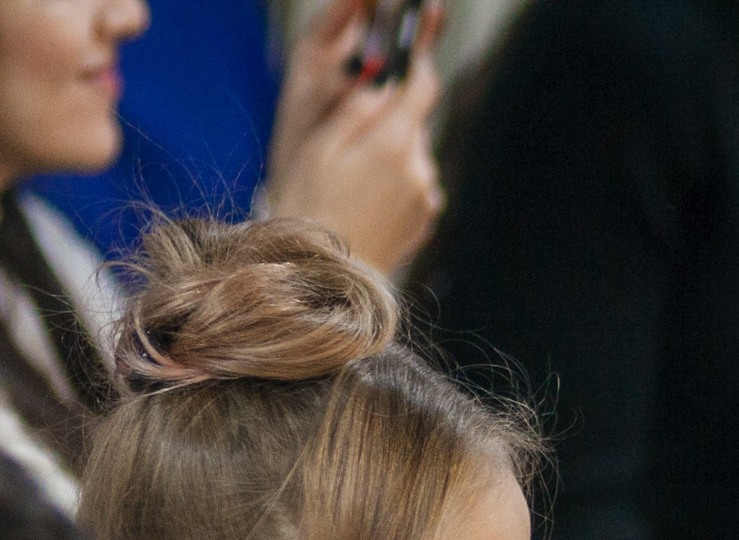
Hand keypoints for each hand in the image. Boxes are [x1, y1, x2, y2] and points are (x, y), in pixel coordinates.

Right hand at [268, 0, 447, 271]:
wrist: (324, 278)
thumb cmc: (311, 212)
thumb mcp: (319, 147)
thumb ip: (357, 110)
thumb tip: (383, 88)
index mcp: (395, 145)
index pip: (424, 88)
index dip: (416, 69)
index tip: (407, 63)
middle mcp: (421, 170)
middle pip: (415, 125)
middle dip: (388, 126)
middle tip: (350, 148)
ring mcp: (427, 198)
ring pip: (414, 157)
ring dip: (392, 159)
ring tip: (354, 185)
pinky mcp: (425, 222)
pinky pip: (414, 186)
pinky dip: (396, 187)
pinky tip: (367, 206)